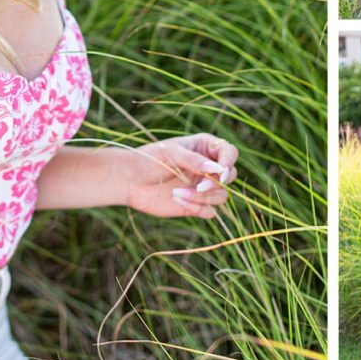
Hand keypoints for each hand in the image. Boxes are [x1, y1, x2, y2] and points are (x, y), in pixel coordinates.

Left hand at [122, 134, 237, 218]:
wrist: (129, 181)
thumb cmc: (148, 159)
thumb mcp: (170, 153)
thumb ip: (193, 160)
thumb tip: (217, 168)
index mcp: (204, 148)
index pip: (229, 153)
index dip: (229, 163)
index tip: (220, 174)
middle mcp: (208, 167)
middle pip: (230, 176)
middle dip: (216, 183)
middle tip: (199, 186)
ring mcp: (203, 187)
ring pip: (221, 196)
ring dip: (203, 198)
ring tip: (177, 193)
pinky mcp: (196, 205)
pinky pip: (209, 212)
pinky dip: (197, 208)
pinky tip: (176, 200)